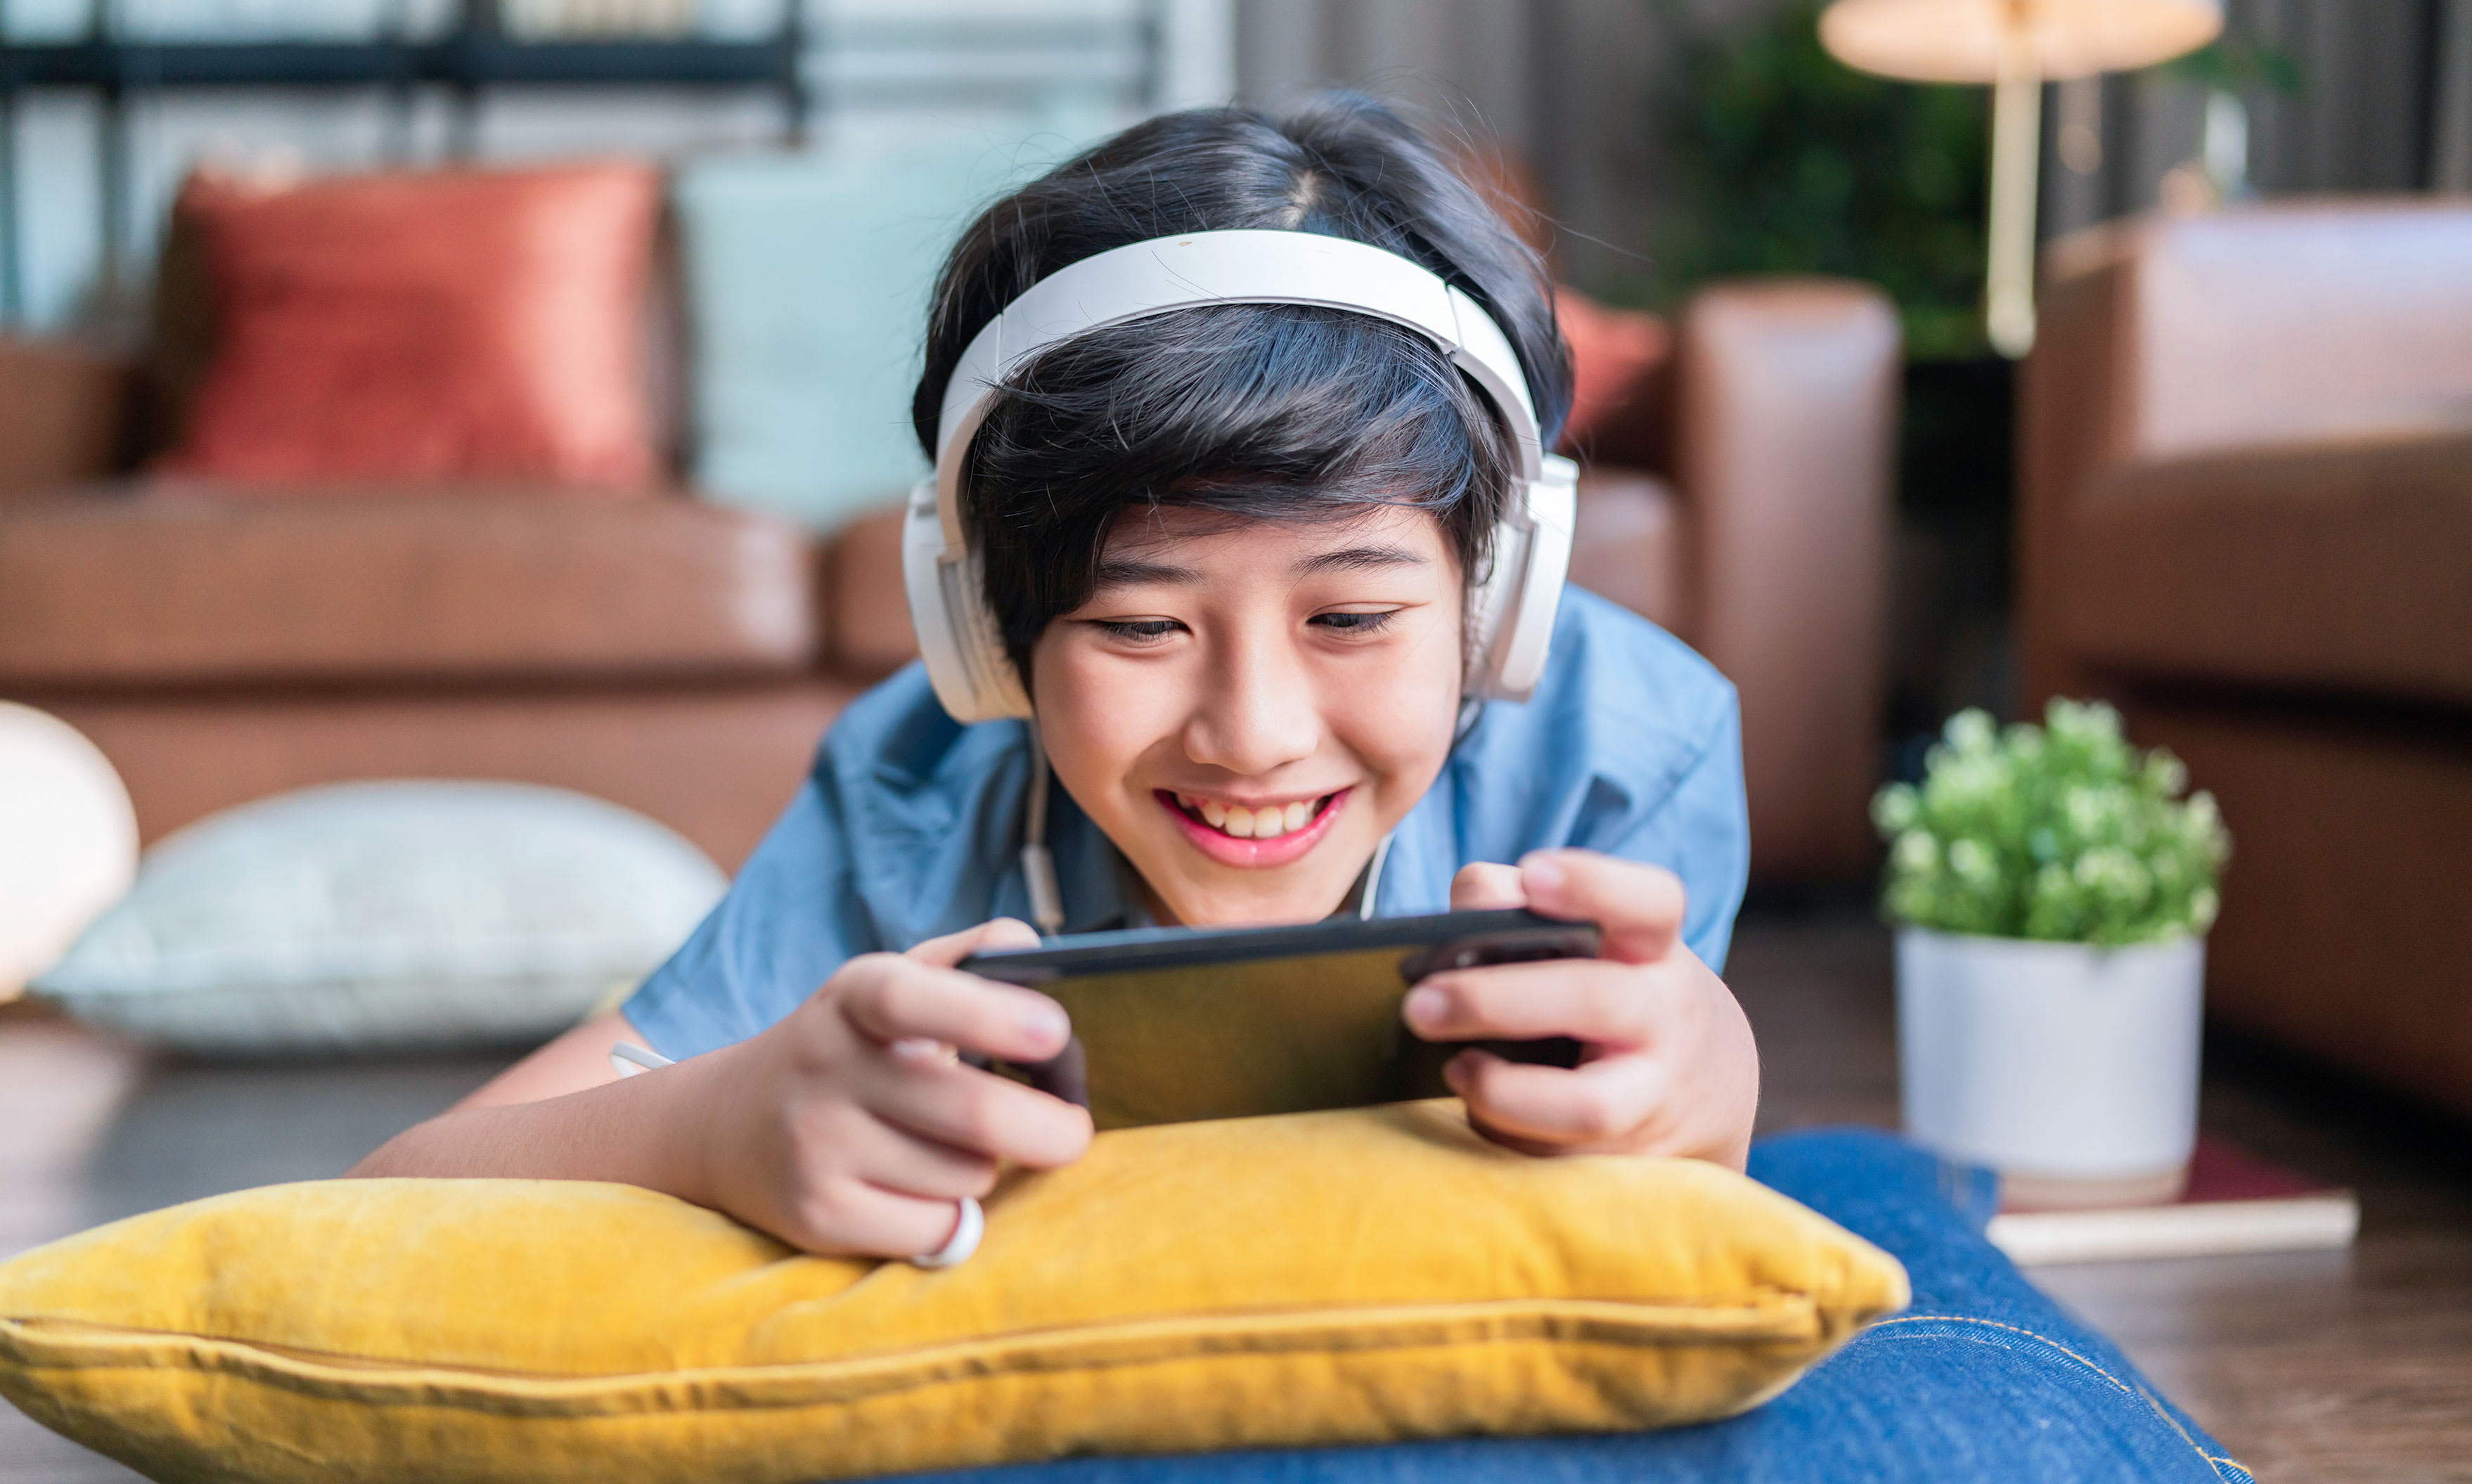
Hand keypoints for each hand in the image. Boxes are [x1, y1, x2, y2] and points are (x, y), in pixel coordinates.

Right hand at [676, 918, 1093, 1257]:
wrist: (727, 1125)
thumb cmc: (849, 1048)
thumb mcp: (892, 982)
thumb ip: (970, 958)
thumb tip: (1034, 952)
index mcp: (856, 996)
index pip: (911, 1000)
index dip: (988, 1015)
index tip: (1055, 1033)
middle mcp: (827, 1067)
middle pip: (969, 1114)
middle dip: (1047, 1130)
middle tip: (1073, 1132)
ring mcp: (817, 1146)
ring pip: (964, 1176)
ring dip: (984, 1168)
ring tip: (949, 1148)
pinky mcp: (818, 1216)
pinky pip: (935, 1229)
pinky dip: (951, 1216)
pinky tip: (918, 1190)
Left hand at [1404, 850, 1757, 1168]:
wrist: (1703, 1087)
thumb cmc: (1613, 987)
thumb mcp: (1593, 939)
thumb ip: (1518, 908)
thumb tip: (1458, 914)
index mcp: (1652, 949)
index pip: (1650, 903)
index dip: (1594, 885)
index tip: (1534, 873)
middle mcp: (1664, 1019)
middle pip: (1594, 1000)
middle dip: (1497, 1001)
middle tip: (1418, 1004)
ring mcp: (1653, 1097)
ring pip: (1587, 1106)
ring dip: (1503, 1093)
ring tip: (1454, 1070)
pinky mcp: (1627, 1161)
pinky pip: (1554, 1159)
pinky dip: (1503, 1134)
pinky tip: (1476, 1109)